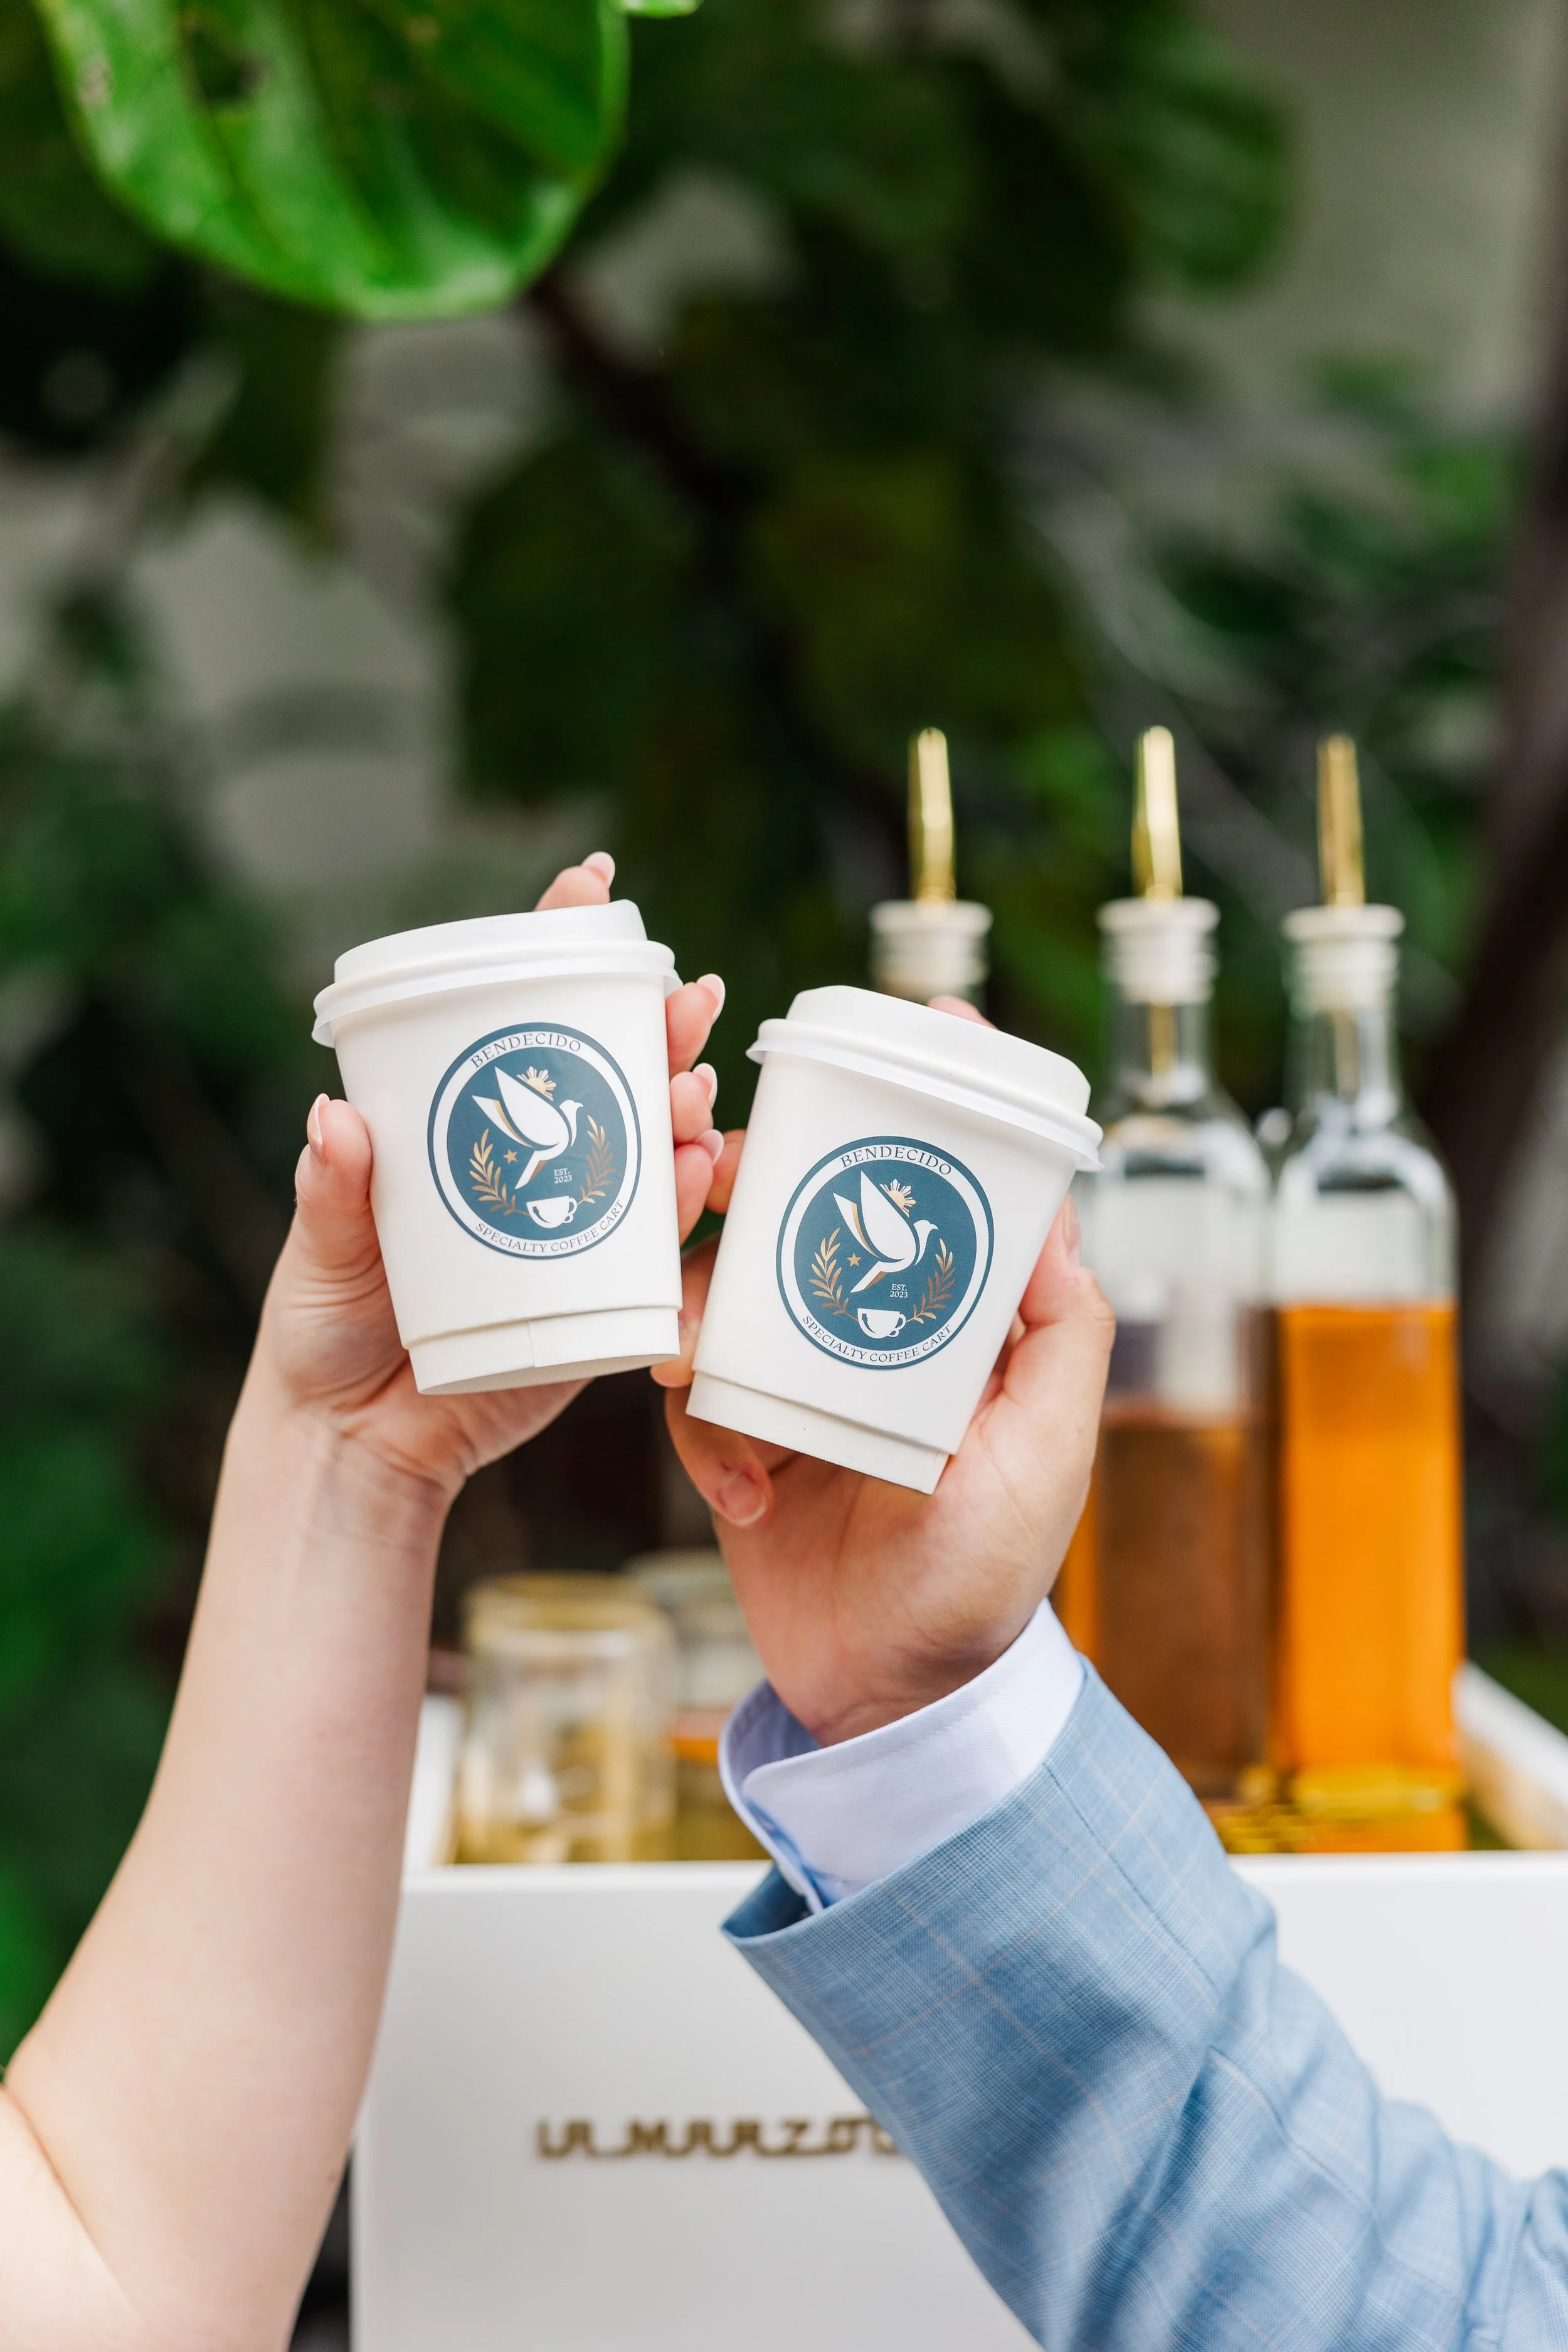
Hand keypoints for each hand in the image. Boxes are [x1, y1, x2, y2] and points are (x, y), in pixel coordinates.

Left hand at [254, 854, 725, 1502]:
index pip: (513, 1012)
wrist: (354, 1444)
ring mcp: (573, 1227)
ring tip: (694, 1082)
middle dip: (658, 1022)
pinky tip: (699, 1168)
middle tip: (688, 994)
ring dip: (685, 1105)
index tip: (590, 880)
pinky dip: (682, 1203)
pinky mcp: (599, 1300)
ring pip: (651, 1146)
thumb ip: (331, 1194)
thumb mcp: (318, 1255)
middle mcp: (532, 1162)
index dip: (556, 939)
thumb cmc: (323, 1330)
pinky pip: (654, 1247)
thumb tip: (333, 1121)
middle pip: (609, 1067)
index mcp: (462, 1124)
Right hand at [656, 1003, 1112, 1744]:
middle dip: (768, 1176)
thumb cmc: (984, 1578)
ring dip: (705, 1315)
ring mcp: (802, 1381)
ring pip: (732, 1289)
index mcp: (961, 1327)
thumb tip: (1054, 1216)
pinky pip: (694, 1393)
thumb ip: (1060, 1336)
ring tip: (693, 1360)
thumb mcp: (1045, 1454)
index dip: (946, 1096)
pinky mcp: (738, 1434)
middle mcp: (878, 1336)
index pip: (956, 1186)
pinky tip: (744, 1495)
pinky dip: (705, 1434)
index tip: (932, 1015)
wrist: (889, 1699)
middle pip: (819, 1207)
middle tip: (725, 1160)